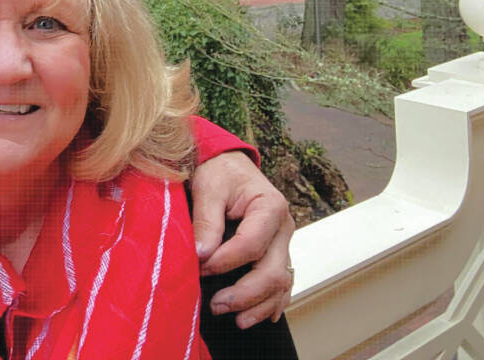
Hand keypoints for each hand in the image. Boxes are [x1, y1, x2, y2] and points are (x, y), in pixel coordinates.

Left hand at [190, 150, 295, 327]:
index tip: (200, 267)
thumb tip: (201, 255)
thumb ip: (206, 221)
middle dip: (245, 294)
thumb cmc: (218, 172)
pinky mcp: (277, 252)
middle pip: (273, 271)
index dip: (226, 261)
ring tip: (235, 319)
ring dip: (258, 305)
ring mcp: (283, 242)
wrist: (228, 163)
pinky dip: (271, 303)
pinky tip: (255, 316)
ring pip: (281, 283)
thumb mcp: (208, 188)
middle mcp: (283, 227)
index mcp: (270, 206)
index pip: (251, 244)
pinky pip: (281, 283)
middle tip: (215, 305)